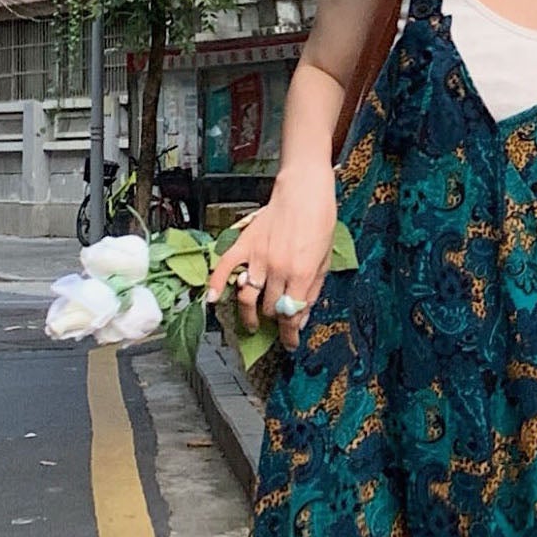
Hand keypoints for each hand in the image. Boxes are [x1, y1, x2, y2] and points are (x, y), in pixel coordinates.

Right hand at [204, 166, 337, 352]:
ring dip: (249, 315)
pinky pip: (225, 267)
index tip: (290, 344)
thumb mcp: (324, 263)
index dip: (289, 336)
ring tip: (253, 324)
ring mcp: (258, 257)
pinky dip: (216, 284)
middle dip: (274, 321)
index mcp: (301, 275)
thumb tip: (300, 319)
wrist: (304, 191)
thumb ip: (312, 292)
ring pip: (247, 297)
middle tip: (276, 325)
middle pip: (269, 309)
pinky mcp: (245, 244)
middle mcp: (277, 269)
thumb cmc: (319, 224)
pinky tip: (213, 300)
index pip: (290, 317)